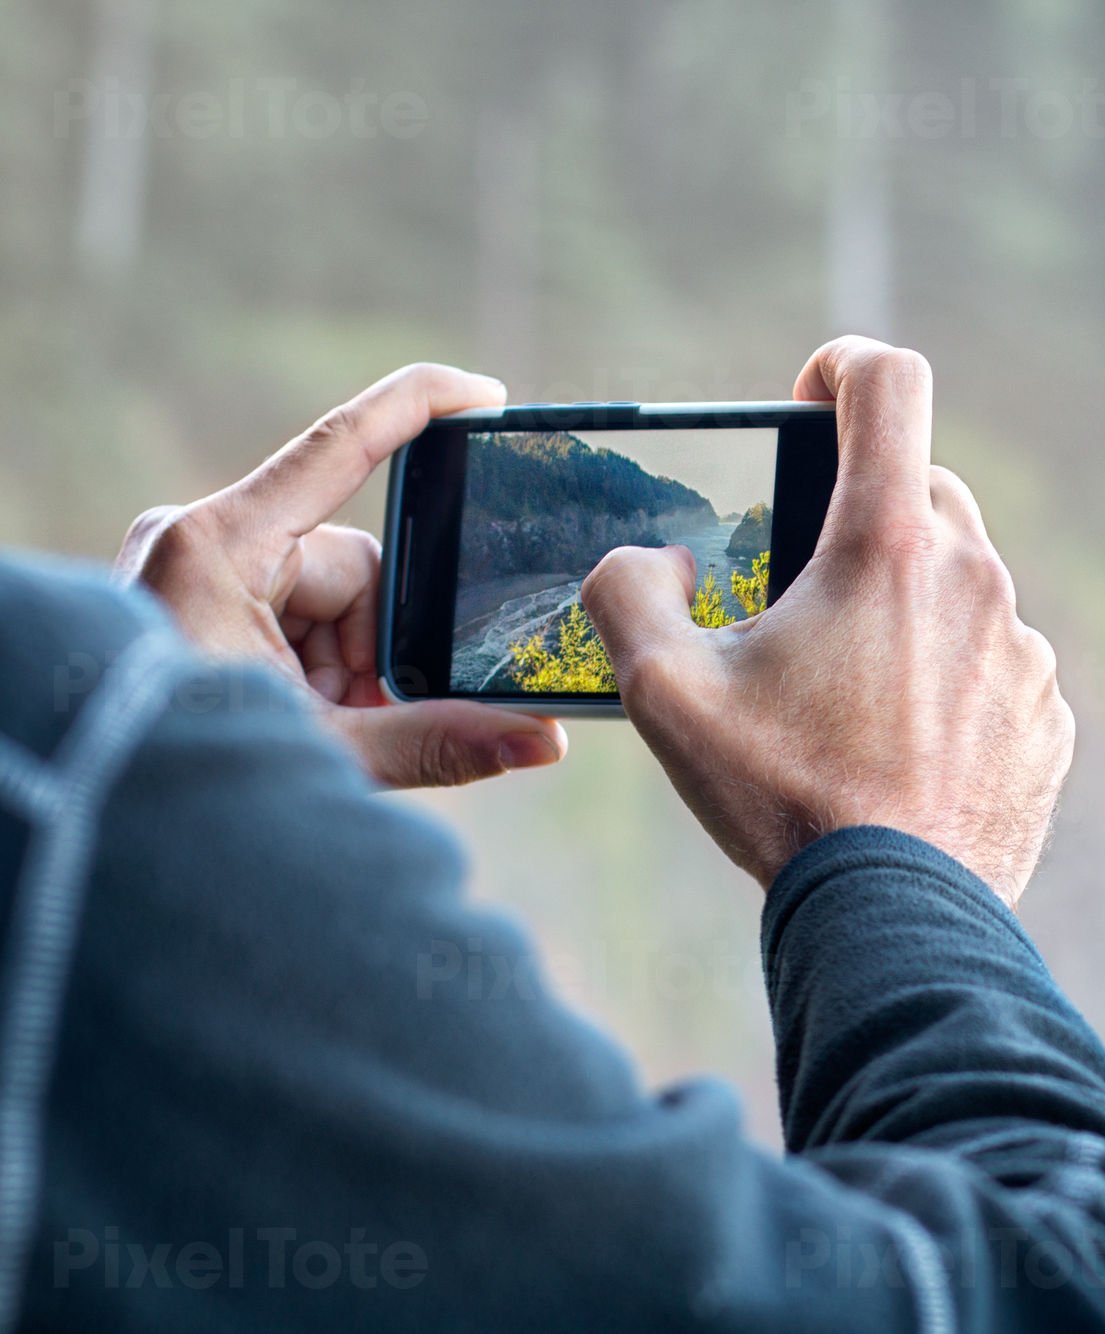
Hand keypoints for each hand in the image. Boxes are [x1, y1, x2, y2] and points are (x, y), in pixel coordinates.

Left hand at [116, 364, 567, 787]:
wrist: (85, 823)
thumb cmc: (174, 774)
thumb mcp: (318, 753)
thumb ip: (434, 742)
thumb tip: (545, 743)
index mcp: (219, 545)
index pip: (341, 447)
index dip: (419, 406)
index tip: (486, 393)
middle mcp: (203, 541)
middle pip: (352, 569)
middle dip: (370, 653)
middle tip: (353, 720)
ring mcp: (194, 572)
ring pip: (328, 603)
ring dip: (341, 676)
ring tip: (315, 738)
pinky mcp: (193, 602)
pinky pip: (289, 622)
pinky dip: (309, 678)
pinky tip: (295, 727)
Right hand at [581, 337, 1073, 906]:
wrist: (897, 918)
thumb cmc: (783, 799)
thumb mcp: (662, 692)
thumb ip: (626, 591)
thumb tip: (652, 560)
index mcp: (887, 544)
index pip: (891, 384)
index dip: (845, 366)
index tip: (814, 392)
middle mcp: (975, 578)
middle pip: (921, 490)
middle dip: (860, 514)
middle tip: (802, 587)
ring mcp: (1023, 649)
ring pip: (962, 583)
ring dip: (906, 608)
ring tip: (848, 692)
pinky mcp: (1046, 714)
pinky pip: (994, 663)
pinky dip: (949, 679)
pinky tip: (900, 745)